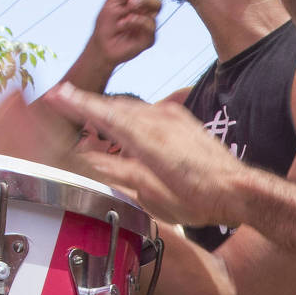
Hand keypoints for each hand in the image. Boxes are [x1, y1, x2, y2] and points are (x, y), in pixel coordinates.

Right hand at [35, 85, 253, 228]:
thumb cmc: (198, 199)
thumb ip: (117, 173)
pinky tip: (122, 118)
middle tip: (62, 98)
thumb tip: (88, 161)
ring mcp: (172, 116)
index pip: (104, 115)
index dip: (78, 105)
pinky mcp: (181, 118)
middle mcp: (159, 120)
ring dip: (106, 107)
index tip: (56, 96)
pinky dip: (127, 112)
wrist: (238, 189)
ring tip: (85, 108)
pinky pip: (146, 109)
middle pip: (114, 106)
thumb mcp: (151, 195)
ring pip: (130, 106)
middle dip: (87, 103)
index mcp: (147, 138)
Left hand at [85, 0, 161, 70]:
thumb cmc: (105, 24)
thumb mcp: (113, 2)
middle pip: (158, 1)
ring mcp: (148, 27)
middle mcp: (146, 15)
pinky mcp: (149, 39)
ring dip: (139, 10)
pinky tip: (126, 24)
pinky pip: (151, 26)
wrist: (101, 45)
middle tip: (131, 2)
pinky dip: (138, 22)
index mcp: (139, 4)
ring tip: (124, 16)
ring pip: (156, 12)